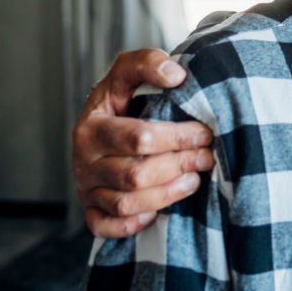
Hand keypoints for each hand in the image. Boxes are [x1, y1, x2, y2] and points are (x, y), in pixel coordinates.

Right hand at [73, 49, 214, 237]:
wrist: (103, 125)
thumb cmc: (122, 100)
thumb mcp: (127, 73)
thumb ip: (147, 63)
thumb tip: (176, 74)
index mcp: (92, 126)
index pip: (139, 138)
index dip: (179, 137)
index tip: (205, 132)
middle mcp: (84, 159)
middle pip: (136, 174)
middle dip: (179, 165)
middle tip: (206, 156)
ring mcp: (86, 187)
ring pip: (126, 202)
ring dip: (167, 194)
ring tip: (193, 179)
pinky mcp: (91, 209)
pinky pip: (105, 227)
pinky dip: (132, 224)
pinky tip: (156, 211)